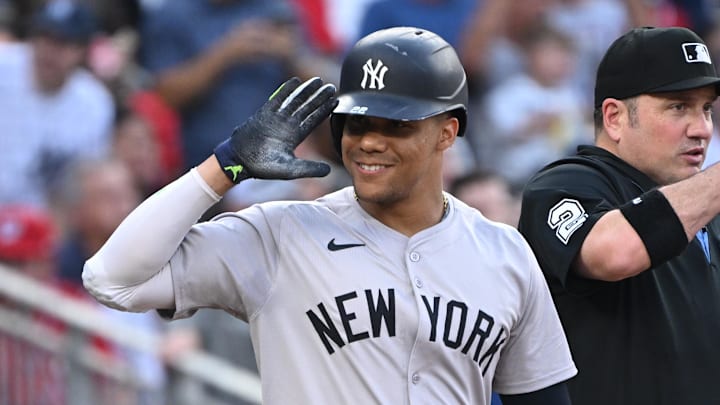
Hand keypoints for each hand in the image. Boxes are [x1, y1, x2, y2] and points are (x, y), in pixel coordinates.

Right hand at [214, 77, 336, 182]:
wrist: (240, 162)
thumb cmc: (264, 167)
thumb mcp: (290, 169)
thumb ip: (309, 168)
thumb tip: (329, 170)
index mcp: (295, 136)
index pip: (313, 120)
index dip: (324, 110)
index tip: (336, 101)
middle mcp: (287, 125)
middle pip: (307, 107)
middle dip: (319, 97)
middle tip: (331, 86)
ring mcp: (275, 118)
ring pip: (294, 101)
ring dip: (305, 91)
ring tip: (318, 81)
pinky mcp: (263, 114)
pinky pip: (276, 99)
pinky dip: (285, 90)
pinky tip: (295, 81)